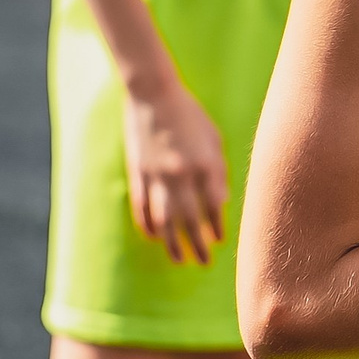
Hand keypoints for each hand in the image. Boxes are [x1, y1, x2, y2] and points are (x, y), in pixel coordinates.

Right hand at [122, 76, 231, 264]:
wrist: (153, 96)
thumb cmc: (190, 114)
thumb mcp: (213, 137)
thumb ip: (218, 171)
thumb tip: (220, 203)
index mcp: (205, 163)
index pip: (214, 206)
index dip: (217, 226)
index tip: (220, 241)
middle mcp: (182, 174)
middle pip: (190, 219)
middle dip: (198, 244)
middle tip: (203, 262)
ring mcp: (156, 176)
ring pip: (164, 220)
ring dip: (172, 243)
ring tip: (179, 259)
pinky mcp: (137, 174)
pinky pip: (142, 208)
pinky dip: (148, 225)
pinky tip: (154, 237)